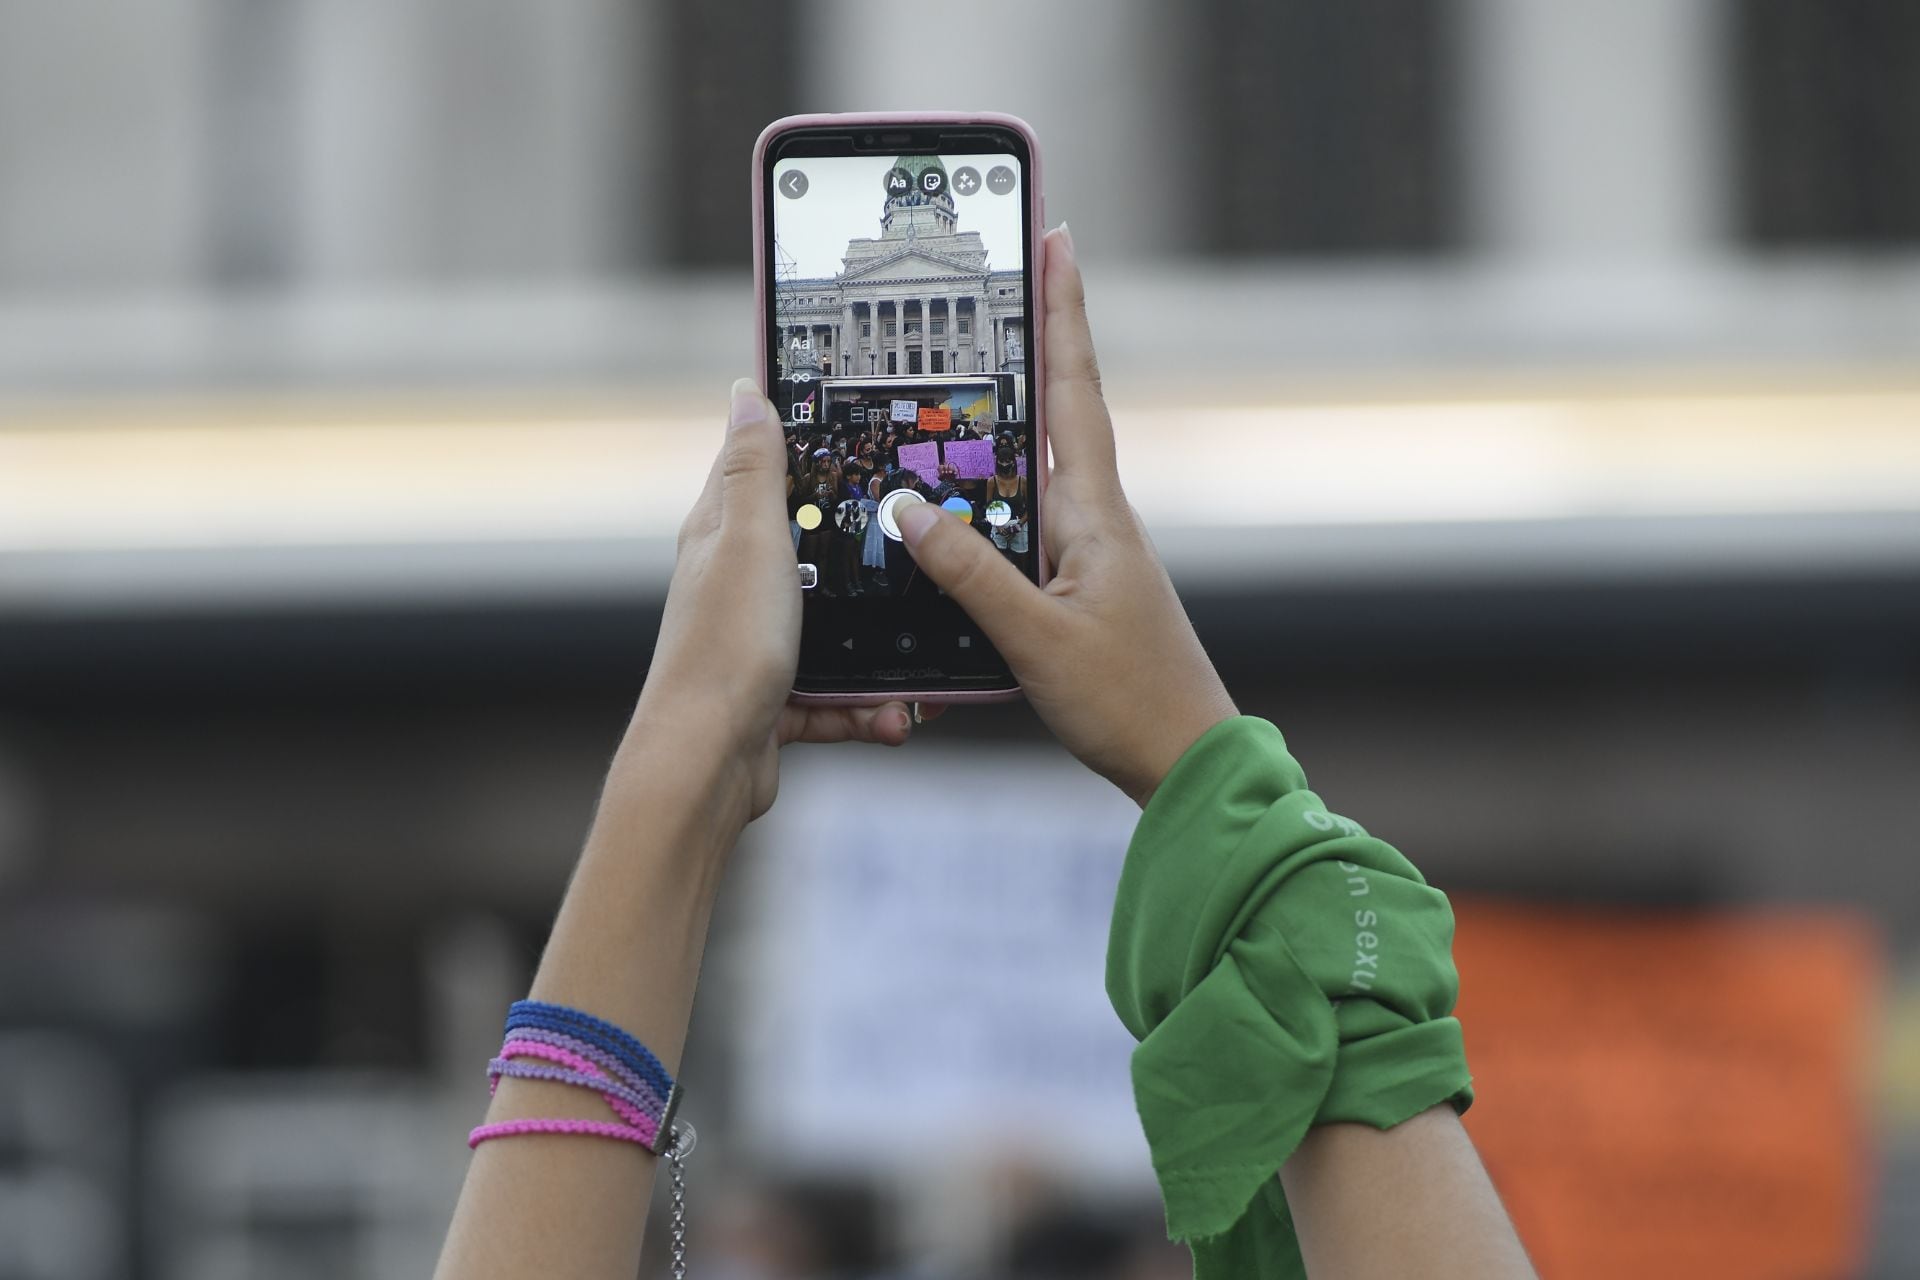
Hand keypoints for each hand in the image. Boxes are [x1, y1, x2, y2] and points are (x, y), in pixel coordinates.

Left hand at [626, 380, 917, 823]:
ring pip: (837, 629)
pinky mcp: (777, 696)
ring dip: (879, 651)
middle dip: (865, 557)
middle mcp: (737, 584)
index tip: (858, 427)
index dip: (805, 441)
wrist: (708, 764)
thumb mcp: (750, 540)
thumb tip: (746, 392)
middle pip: (814, 549)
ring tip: (914, 668)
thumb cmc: (722, 651)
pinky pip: (838, 694)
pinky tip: (888, 717)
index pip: (762, 467)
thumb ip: (753, 470)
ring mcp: (759, 641)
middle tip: (914, 548)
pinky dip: (866, 707)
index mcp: (722, 534)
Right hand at [893, 227, 1235, 806]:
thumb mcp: (1037, 639)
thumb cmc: (1129, 701)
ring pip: (1043, 463)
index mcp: (1097, 514)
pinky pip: (1033, 515)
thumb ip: (971, 576)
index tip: (1056, 240)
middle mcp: (1099, 518)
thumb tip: (908, 512)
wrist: (1187, 761)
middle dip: (1036, 340)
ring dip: (1012, 414)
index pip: (1075, 390)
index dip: (1064, 313)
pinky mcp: (1082, 582)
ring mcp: (1093, 549)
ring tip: (972, 365)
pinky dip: (1002, 488)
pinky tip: (971, 497)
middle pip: (1060, 409)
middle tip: (1008, 276)